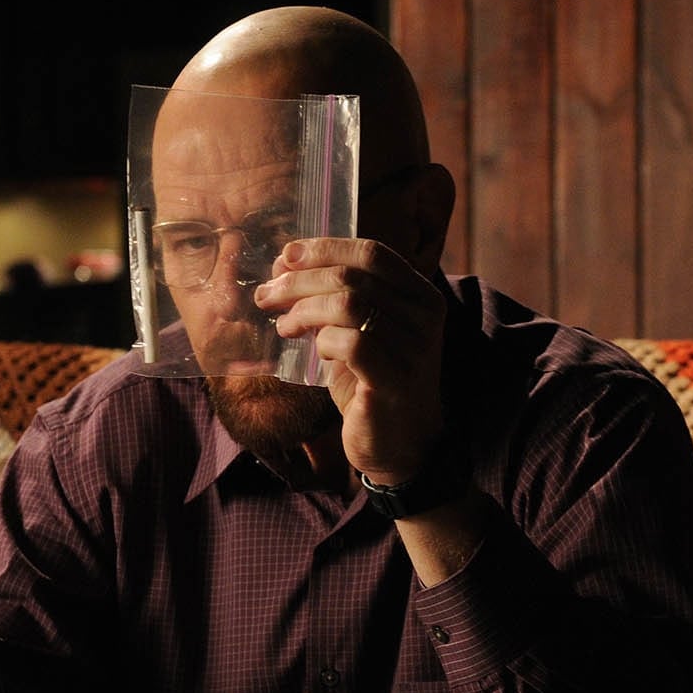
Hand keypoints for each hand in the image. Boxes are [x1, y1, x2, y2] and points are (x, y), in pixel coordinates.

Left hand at [261, 238, 445, 483]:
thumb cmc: (373, 383)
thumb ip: (334, 298)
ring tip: (284, 326)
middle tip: (267, 295)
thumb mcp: (359, 332)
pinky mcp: (396, 379)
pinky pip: (350, 343)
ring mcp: (415, 348)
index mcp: (421, 296)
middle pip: (353, 276)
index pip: (372, 253)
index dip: (325, 248)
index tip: (286, 256)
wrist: (401, 445)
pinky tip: (316, 354)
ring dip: (304, 310)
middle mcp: (425, 317)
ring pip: (348, 305)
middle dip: (300, 281)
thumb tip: (287, 262)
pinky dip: (324, 342)